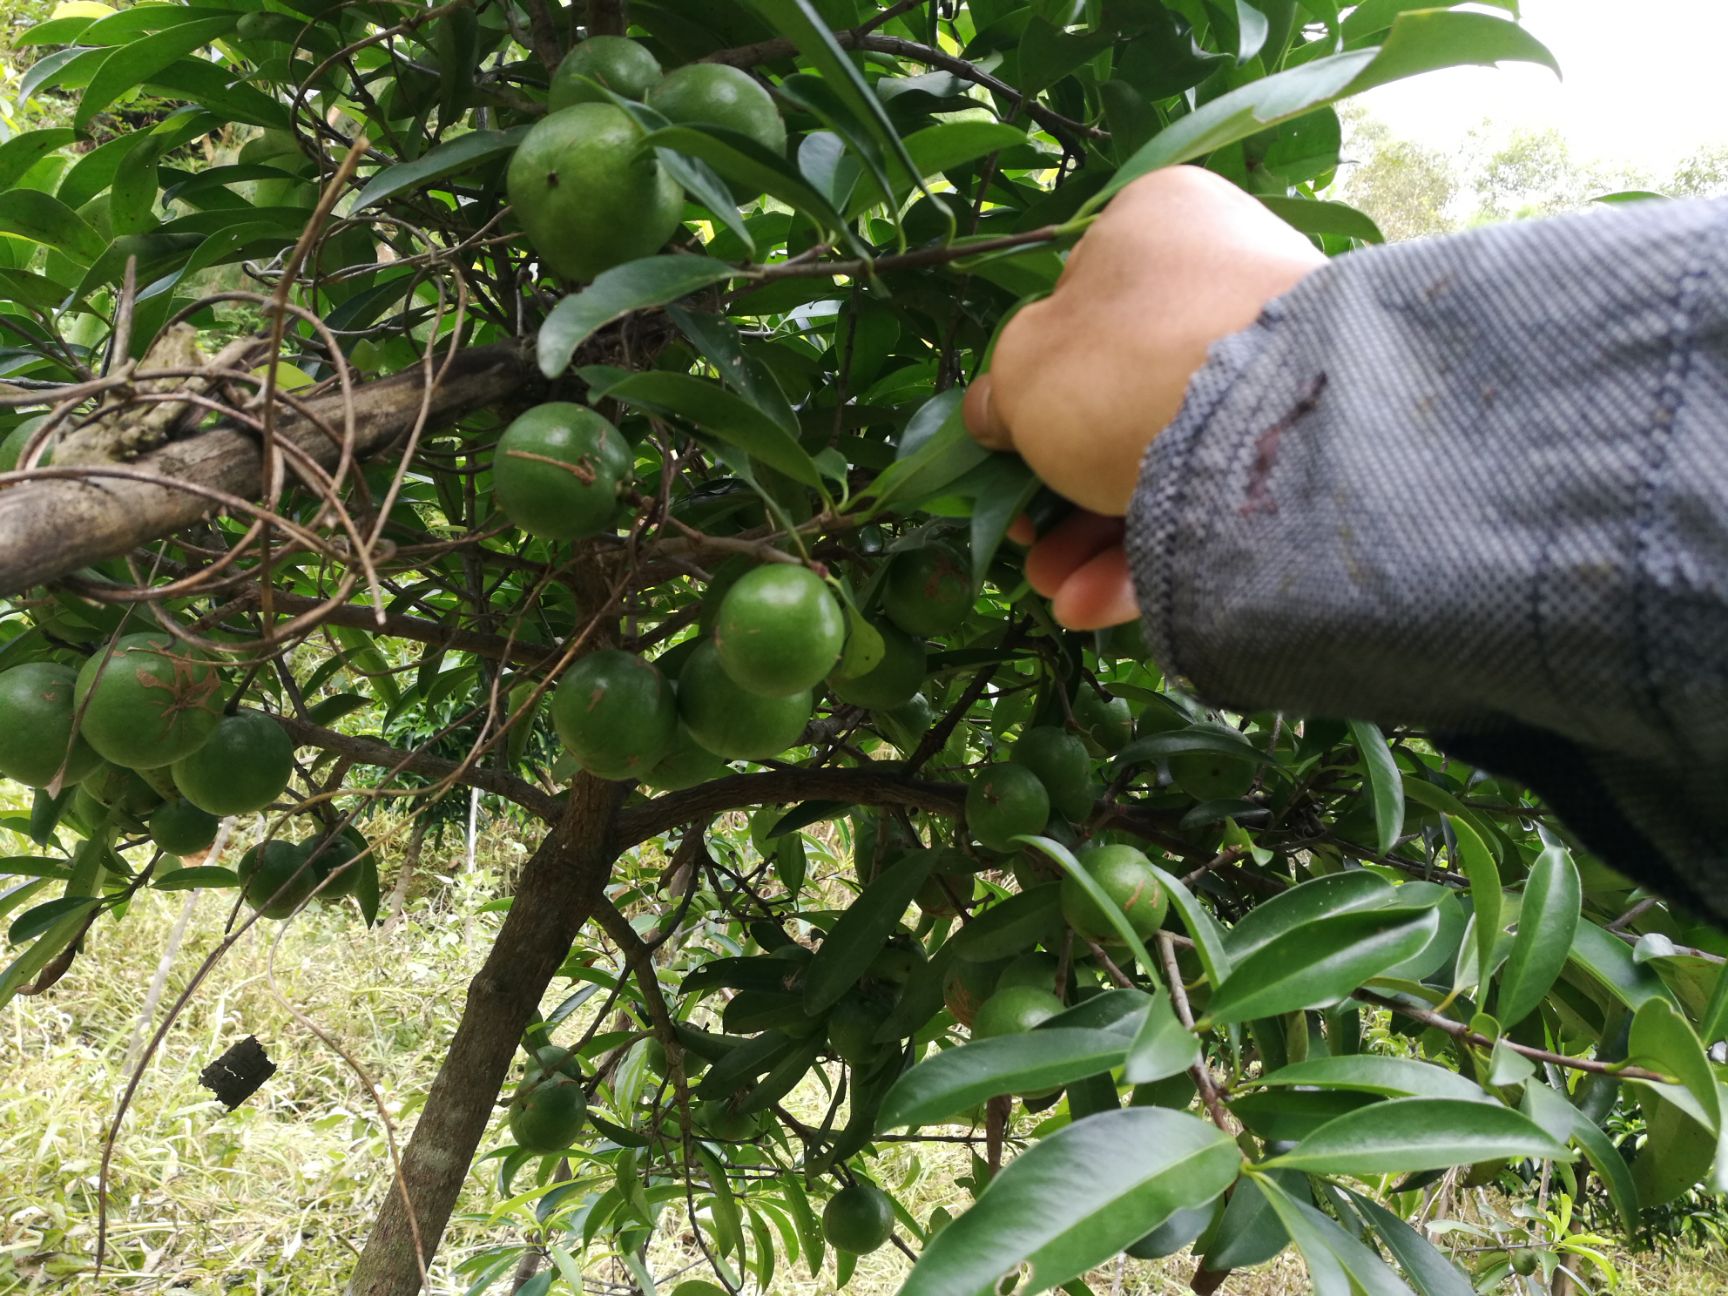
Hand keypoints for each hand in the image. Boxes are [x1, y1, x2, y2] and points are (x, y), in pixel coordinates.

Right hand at [966, 166, 1324, 628]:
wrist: (1267, 421)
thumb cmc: (1122, 364)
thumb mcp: (1023, 371)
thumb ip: (1001, 391)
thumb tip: (993, 411)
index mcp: (1154, 224)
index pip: (1077, 301)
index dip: (1033, 384)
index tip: (1007, 450)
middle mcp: (1222, 277)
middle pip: (1118, 394)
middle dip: (1062, 485)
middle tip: (1029, 539)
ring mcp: (1273, 361)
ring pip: (1164, 456)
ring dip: (1094, 532)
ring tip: (1056, 587)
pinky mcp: (1302, 441)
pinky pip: (1214, 492)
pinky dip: (1154, 548)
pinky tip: (1097, 602)